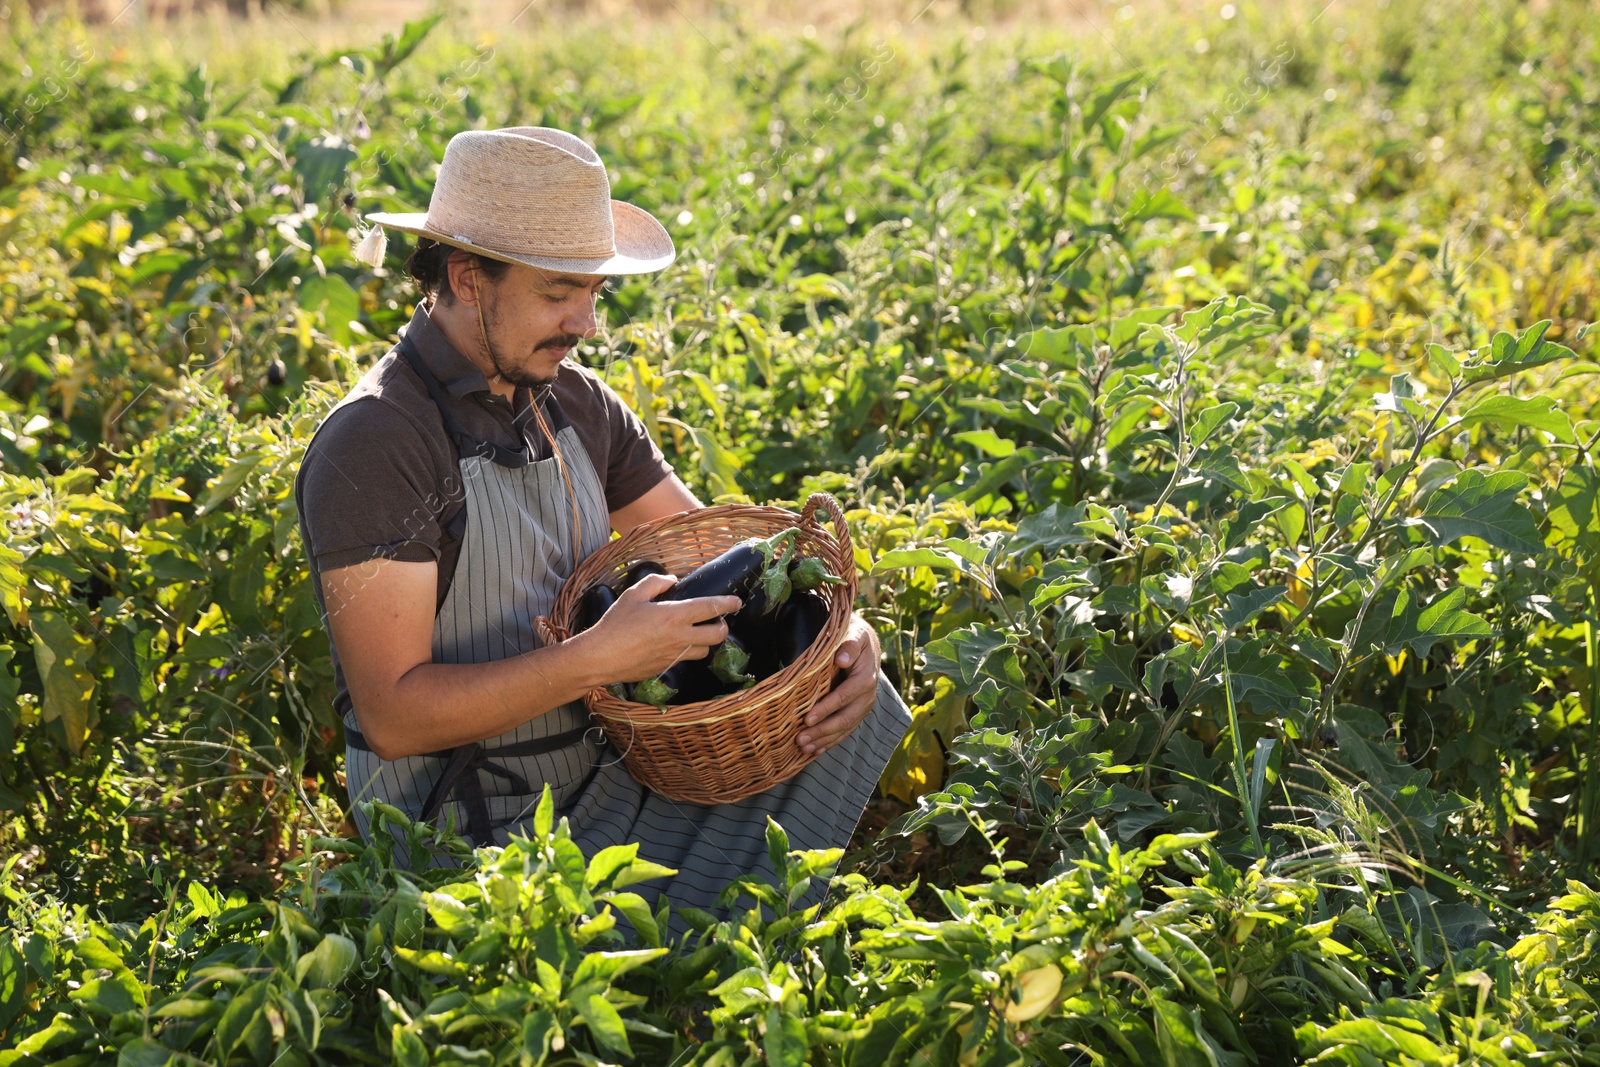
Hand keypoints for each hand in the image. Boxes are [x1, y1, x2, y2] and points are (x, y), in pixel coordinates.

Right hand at [573, 572, 740, 682]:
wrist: (602, 657)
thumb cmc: (616, 624)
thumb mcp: (634, 594)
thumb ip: (656, 583)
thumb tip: (672, 580)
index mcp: (674, 615)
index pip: (711, 608)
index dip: (728, 604)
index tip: (737, 602)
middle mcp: (680, 637)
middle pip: (718, 635)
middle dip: (723, 626)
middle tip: (718, 620)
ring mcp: (675, 655)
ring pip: (705, 651)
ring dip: (706, 641)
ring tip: (698, 633)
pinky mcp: (667, 668)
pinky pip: (687, 660)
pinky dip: (689, 651)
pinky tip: (678, 645)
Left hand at [797, 613, 880, 757]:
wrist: (867, 646)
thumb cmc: (855, 639)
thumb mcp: (855, 634)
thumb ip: (849, 645)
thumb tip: (842, 658)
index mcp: (865, 678)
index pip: (845, 696)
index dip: (827, 708)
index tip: (807, 718)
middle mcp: (867, 696)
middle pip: (845, 718)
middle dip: (822, 731)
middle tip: (800, 739)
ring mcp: (863, 707)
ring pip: (844, 729)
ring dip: (824, 740)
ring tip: (803, 749)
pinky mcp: (858, 714)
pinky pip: (844, 731)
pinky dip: (829, 742)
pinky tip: (815, 751)